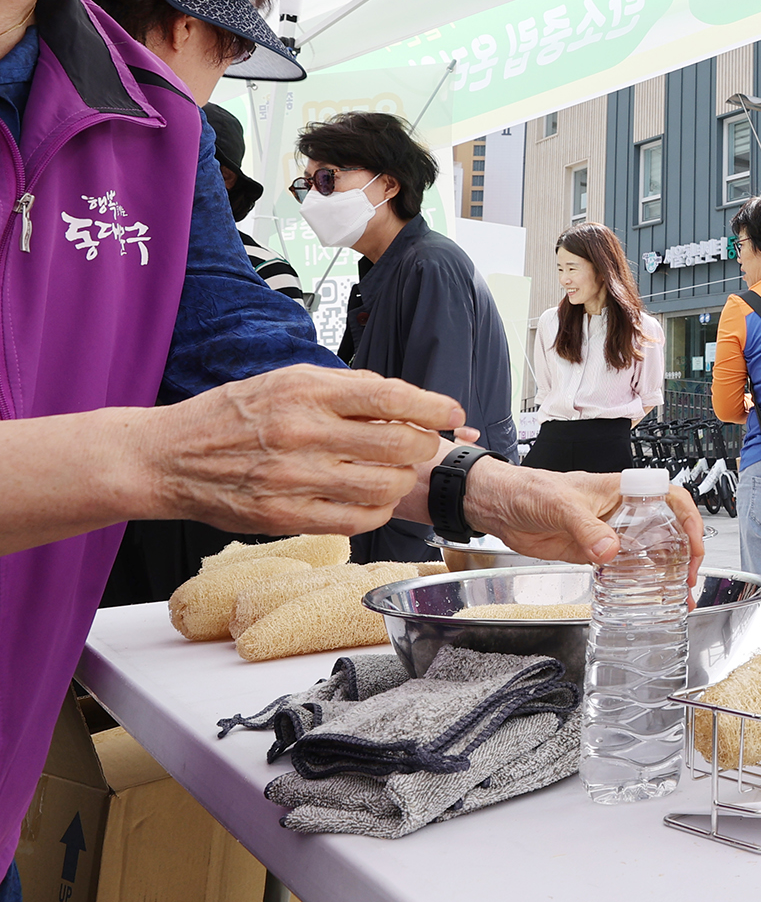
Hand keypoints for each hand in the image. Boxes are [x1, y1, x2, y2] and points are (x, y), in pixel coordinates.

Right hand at [136, 365, 459, 533]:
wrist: (168, 457)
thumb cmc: (232, 416)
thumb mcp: (286, 381)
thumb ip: (344, 389)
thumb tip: (400, 398)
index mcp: (307, 391)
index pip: (390, 396)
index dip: (432, 406)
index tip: (452, 412)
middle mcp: (304, 432)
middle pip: (398, 443)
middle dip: (424, 445)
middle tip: (422, 444)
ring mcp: (295, 477)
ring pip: (384, 486)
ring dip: (401, 480)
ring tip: (394, 472)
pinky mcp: (286, 516)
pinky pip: (356, 521)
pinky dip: (377, 512)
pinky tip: (372, 500)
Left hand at [467, 464, 705, 588]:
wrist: (500, 507)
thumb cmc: (529, 489)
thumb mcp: (560, 504)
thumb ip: (586, 527)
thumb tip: (610, 550)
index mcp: (621, 491)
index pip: (670, 497)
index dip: (689, 519)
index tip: (694, 545)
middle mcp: (621, 512)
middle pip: (666, 529)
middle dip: (684, 554)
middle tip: (688, 580)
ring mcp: (608, 534)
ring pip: (647, 552)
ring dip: (663, 573)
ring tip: (676, 597)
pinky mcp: (593, 553)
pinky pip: (623, 568)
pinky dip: (636, 582)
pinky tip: (644, 596)